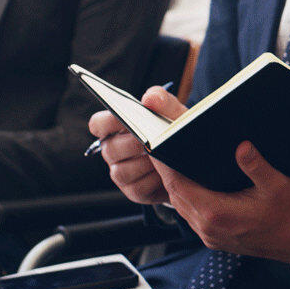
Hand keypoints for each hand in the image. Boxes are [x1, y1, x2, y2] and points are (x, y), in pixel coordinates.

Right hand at [90, 85, 182, 205]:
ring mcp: (121, 171)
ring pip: (122, 171)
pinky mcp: (133, 190)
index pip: (98, 124)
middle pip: (110, 149)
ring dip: (145, 165)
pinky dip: (154, 180)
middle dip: (134, 145)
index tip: (124, 119)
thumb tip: (149, 98)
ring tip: (163, 157)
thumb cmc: (175, 131)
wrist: (190, 159)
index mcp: (118, 127)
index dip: (106, 122)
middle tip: (152, 141)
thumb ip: (163, 101)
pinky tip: (166, 174)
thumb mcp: (175, 114)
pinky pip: (137, 188)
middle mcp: (114, 149)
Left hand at [151, 142, 289, 263]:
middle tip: (161, 150)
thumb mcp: (277, 185)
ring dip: (175, 188)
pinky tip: (192, 187)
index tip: (156, 149)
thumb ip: (256, 166)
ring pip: (182, 208)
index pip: (178, 187)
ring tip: (172, 165)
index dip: (164, 167)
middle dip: (166, 174)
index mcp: (217, 213)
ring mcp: (211, 236)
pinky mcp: (216, 239)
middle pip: (175, 197)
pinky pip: (192, 217)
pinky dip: (187, 200)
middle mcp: (209, 227)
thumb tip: (242, 146)